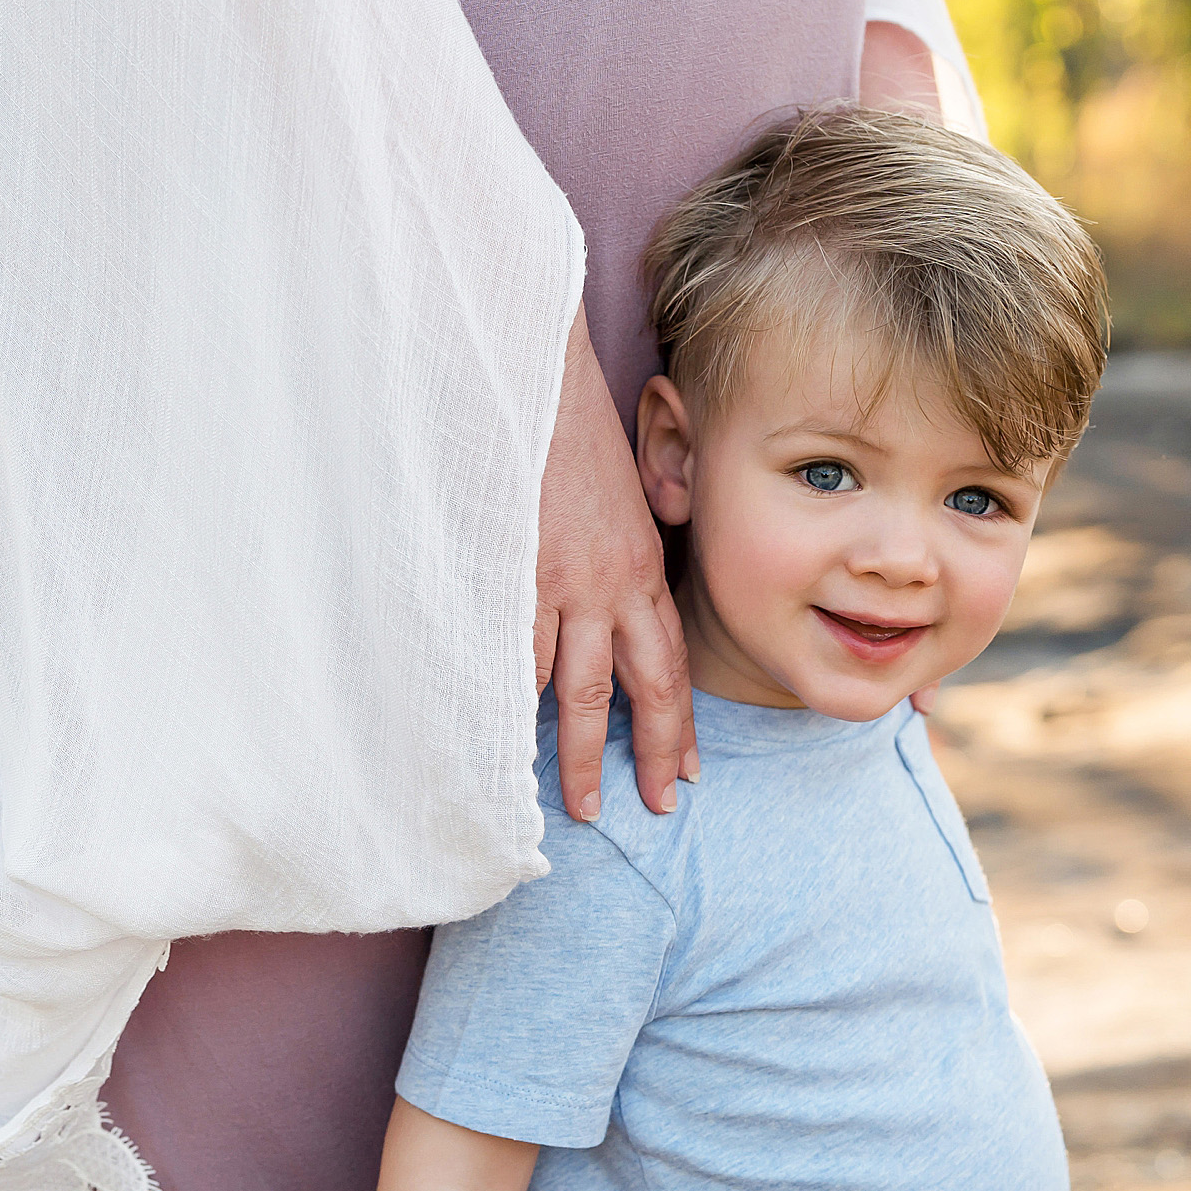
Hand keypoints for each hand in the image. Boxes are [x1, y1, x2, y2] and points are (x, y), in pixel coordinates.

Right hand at [535, 305, 694, 820]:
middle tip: (646, 810)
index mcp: (640, 566)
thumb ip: (623, 544)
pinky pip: (513, 655)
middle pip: (634, 690)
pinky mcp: (514, 574)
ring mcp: (561, 584)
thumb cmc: (570, 431)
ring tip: (570, 802)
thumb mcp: (620, 491)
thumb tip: (620, 575)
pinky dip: (510, 702)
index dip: (679, 724)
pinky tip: (504, 742)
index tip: (686, 772)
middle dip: (645, 756)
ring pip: (572, 689)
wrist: (539, 380)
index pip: (670, 662)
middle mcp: (611, 585)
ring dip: (573, 752)